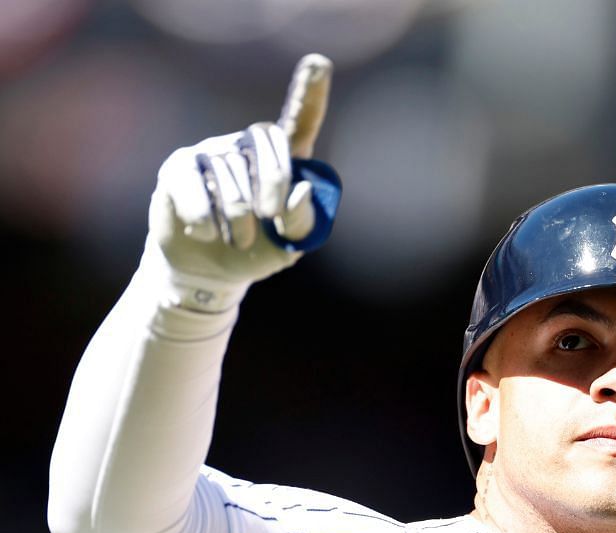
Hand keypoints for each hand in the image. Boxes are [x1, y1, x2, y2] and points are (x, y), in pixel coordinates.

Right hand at [146, 53, 332, 309]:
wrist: (208, 271)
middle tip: (269, 217)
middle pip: (264, 138)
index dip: (310, 93)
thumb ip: (303, 221)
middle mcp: (245, 147)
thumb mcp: (289, 245)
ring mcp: (210, 153)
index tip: (320, 62)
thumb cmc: (257, 252)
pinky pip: (193, 183)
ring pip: (230, 171)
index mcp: (283, 161)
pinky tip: (206, 233)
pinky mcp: (179, 168)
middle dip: (273, 180)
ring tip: (237, 239)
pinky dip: (205, 215)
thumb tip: (300, 189)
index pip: (298, 121)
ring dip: (238, 216)